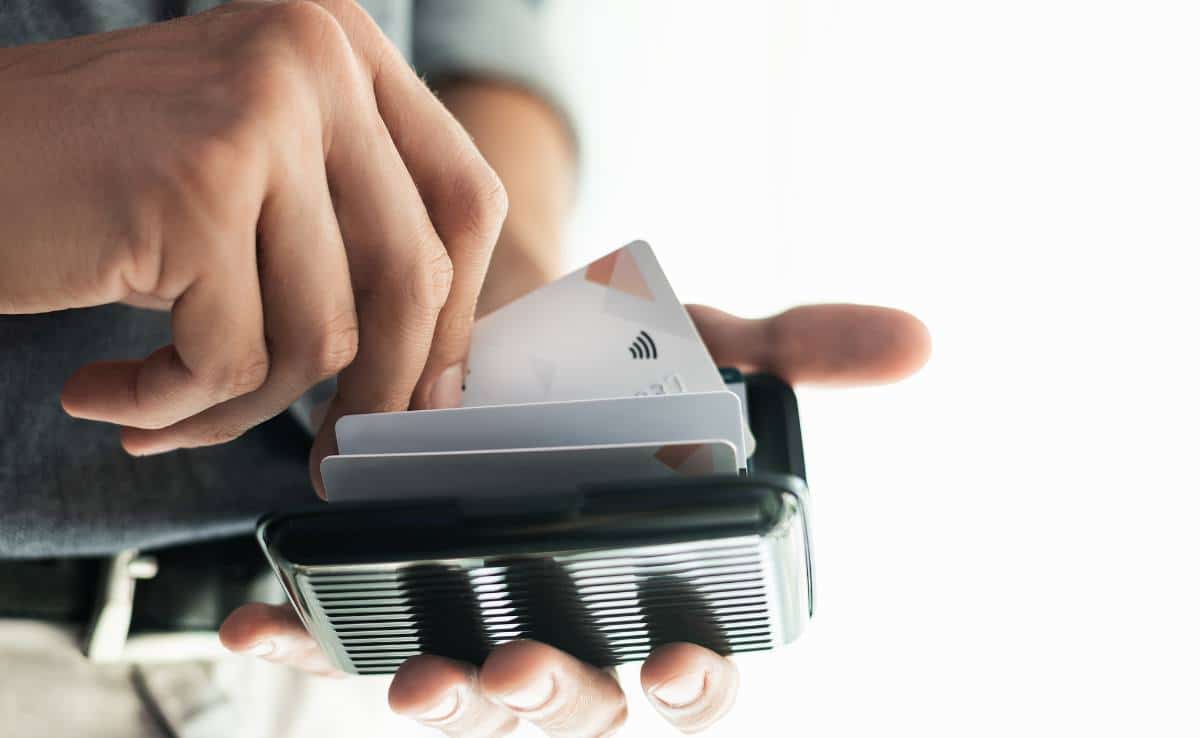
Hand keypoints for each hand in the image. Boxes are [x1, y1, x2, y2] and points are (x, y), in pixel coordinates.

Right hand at [0, 0, 506, 494]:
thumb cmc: (89, 181)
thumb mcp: (250, 173)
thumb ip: (347, 231)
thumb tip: (440, 364)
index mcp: (340, 45)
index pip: (464, 201)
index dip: (457, 315)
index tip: (424, 395)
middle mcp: (313, 60)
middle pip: (412, 276)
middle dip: (380, 392)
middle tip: (332, 456)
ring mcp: (256, 119)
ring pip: (321, 336)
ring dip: (243, 409)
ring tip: (165, 410)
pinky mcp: (193, 193)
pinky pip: (230, 361)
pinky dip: (170, 406)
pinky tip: (107, 395)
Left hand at [220, 302, 929, 735]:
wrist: (513, 327)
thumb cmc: (625, 363)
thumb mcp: (713, 347)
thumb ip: (804, 352)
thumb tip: (917, 338)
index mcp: (661, 588)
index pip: (694, 674)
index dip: (692, 685)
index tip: (673, 666)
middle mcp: (574, 619)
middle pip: (574, 703)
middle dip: (547, 699)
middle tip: (513, 670)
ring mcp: (484, 609)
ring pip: (472, 692)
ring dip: (443, 698)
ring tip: (417, 678)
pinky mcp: (405, 588)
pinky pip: (358, 635)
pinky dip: (316, 639)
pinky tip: (271, 624)